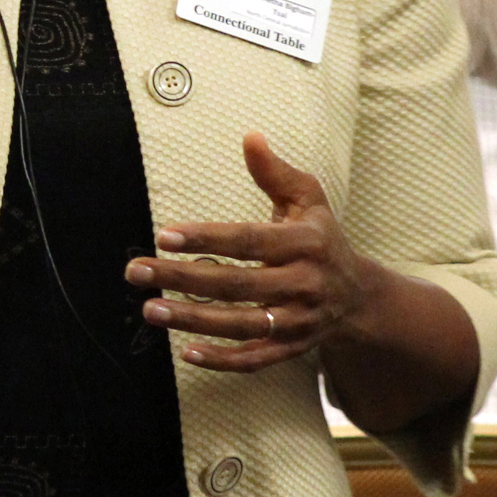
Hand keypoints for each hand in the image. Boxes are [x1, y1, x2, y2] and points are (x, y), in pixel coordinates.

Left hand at [123, 132, 374, 370]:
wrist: (360, 295)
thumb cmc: (321, 237)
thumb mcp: (308, 199)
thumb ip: (275, 172)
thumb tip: (250, 136)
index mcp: (307, 243)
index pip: (248, 240)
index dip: (206, 237)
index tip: (163, 235)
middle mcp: (305, 284)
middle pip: (237, 285)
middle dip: (183, 279)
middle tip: (136, 271)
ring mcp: (300, 321)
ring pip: (242, 325)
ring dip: (193, 320)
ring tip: (150, 309)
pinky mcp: (294, 349)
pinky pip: (257, 360)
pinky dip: (223, 360)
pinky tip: (185, 352)